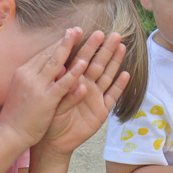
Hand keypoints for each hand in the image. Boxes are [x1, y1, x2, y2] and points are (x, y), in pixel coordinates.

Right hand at [0, 27, 89, 148]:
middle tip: (79, 29)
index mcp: (23, 73)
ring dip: (70, 48)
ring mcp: (36, 86)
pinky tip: (83, 64)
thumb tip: (49, 68)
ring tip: (83, 37)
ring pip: (56, 63)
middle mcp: (28, 75)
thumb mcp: (22, 91)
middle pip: (50, 53)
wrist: (9, 134)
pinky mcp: (45, 100)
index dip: (56, 43)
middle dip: (65, 40)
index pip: (42, 54)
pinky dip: (73, 73)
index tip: (68, 33)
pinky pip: (62, 84)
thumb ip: (34, 79)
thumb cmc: (17, 116)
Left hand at [39, 31, 129, 155]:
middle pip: (97, 63)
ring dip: (115, 61)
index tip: (94, 31)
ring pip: (107, 75)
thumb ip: (61, 86)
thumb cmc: (47, 117)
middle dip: (105, 49)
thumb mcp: (51, 99)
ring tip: (121, 47)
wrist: (52, 140)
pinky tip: (125, 74)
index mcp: (71, 80)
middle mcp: (85, 85)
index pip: (81, 58)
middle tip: (114, 34)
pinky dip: (118, 86)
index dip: (88, 46)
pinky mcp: (101, 111)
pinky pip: (112, 96)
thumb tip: (64, 69)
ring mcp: (95, 97)